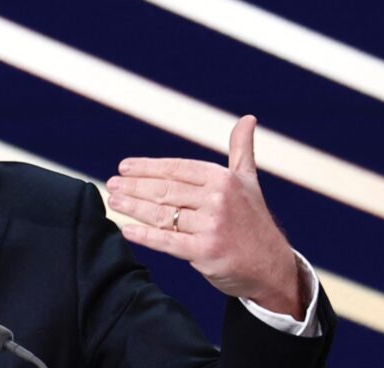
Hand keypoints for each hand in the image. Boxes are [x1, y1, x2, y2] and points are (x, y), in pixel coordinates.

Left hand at [106, 116, 304, 317]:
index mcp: (222, 179)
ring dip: (132, 206)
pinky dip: (145, 236)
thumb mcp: (248, 181)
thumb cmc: (253, 221)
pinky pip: (168, 241)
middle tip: (111, 184)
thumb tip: (248, 118)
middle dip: (134, 186)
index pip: (176, 168)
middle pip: (164, 190)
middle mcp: (218, 199)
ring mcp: (212, 226)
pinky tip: (127, 230)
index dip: (147, 167)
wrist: (272, 266)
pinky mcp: (206, 251)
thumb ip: (241, 149)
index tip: (124, 167)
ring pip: (162, 213)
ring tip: (113, 201)